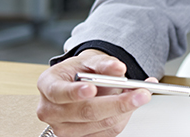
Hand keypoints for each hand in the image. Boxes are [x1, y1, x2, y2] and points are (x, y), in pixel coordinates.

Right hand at [37, 49, 155, 136]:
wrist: (81, 83)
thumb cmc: (81, 71)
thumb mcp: (90, 60)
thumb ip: (103, 62)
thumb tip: (117, 68)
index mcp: (48, 86)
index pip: (59, 92)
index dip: (75, 92)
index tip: (91, 88)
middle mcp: (51, 110)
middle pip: (86, 112)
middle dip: (117, 103)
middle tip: (141, 93)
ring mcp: (63, 128)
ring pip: (101, 124)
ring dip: (125, 110)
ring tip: (139, 93)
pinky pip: (107, 132)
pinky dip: (123, 117)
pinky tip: (129, 104)